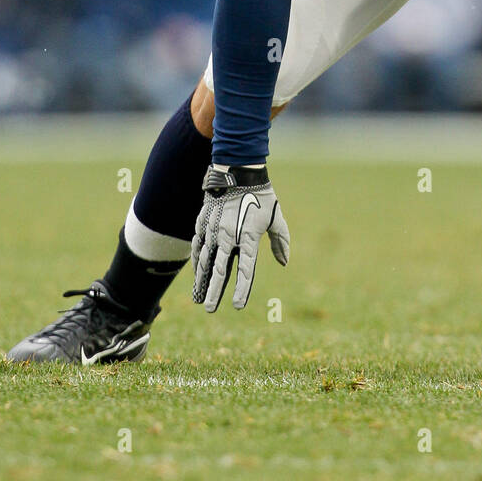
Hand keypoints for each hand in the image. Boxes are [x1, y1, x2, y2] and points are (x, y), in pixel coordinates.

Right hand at [192, 165, 289, 312]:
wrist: (238, 171)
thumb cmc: (261, 196)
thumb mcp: (276, 217)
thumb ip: (280, 241)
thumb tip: (284, 262)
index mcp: (249, 236)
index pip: (246, 269)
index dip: (242, 289)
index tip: (237, 306)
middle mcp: (229, 235)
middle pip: (220, 269)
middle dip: (214, 291)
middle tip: (210, 309)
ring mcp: (213, 229)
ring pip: (205, 260)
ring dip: (202, 281)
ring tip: (199, 299)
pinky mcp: (203, 223)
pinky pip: (198, 247)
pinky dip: (197, 262)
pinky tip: (197, 275)